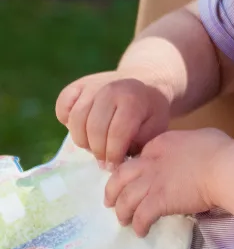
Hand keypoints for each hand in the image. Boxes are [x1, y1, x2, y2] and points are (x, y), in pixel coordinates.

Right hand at [55, 72, 170, 168]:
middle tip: (104, 159)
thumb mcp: (155, 127)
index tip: (115, 165)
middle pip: (94, 129)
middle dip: (98, 151)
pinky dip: (67, 120)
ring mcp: (92, 85)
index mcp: (133, 99)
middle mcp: (110, 89)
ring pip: (76, 120)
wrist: (146, 84)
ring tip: (95, 145)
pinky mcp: (78, 85)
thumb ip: (139, 144)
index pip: (116, 133)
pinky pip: (63, 105)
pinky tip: (82, 127)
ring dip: (83, 139)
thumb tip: (117, 162)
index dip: (113, 155)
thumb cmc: (150, 111)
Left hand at [104, 128, 230, 236]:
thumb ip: (185, 144)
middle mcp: (150, 163)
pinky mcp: (157, 202)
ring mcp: (151, 183)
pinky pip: (141, 217)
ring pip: (125, 200)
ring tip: (125, 221)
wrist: (223, 168)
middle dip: (112, 191)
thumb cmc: (219, 150)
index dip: (133, 171)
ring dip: (122, 212)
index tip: (134, 180)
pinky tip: (142, 231)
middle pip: (120, 178)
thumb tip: (189, 152)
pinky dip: (139, 226)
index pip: (137, 157)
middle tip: (111, 202)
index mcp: (160, 144)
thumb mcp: (199, 137)